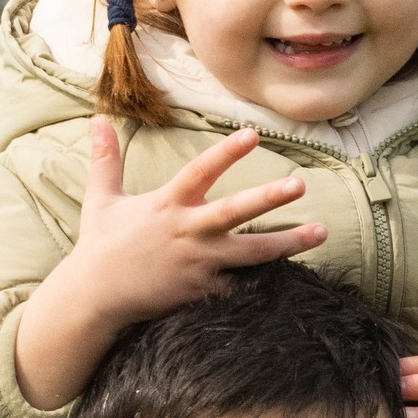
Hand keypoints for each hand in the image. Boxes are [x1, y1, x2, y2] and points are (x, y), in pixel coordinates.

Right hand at [16, 121, 327, 409]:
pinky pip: (241, 287)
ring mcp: (197, 264)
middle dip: (268, 197)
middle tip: (300, 185)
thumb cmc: (99, 248)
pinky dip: (268, 284)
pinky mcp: (201, 292)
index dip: (227, 153)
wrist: (95, 298)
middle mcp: (187, 232)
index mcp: (167, 204)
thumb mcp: (100, 200)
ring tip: (322, 232)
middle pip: (234, 212)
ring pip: (251, 252)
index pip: (201, 171)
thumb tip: (98, 119)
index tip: (253, 135)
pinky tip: (301, 277)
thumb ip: (106, 160)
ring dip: (288, 242)